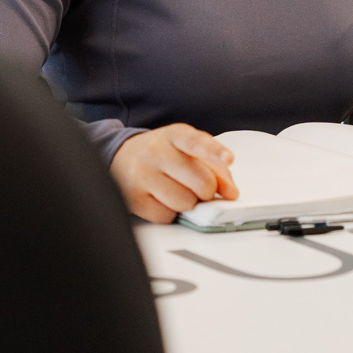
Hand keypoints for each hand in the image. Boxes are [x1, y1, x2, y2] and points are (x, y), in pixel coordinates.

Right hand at [110, 123, 238, 223]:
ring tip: (176, 191)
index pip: (196, 142)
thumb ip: (216, 168)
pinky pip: (167, 216)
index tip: (228, 158)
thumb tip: (230, 192)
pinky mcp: (133, 198)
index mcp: (174, 135)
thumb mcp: (189, 151)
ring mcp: (142, 174)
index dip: (214, 152)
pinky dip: (170, 213)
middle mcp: (156, 151)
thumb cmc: (162, 154)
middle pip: (201, 182)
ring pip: (185, 202)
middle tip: (197, 187)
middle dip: (207, 190)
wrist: (122, 157)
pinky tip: (162, 199)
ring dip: (188, 203)